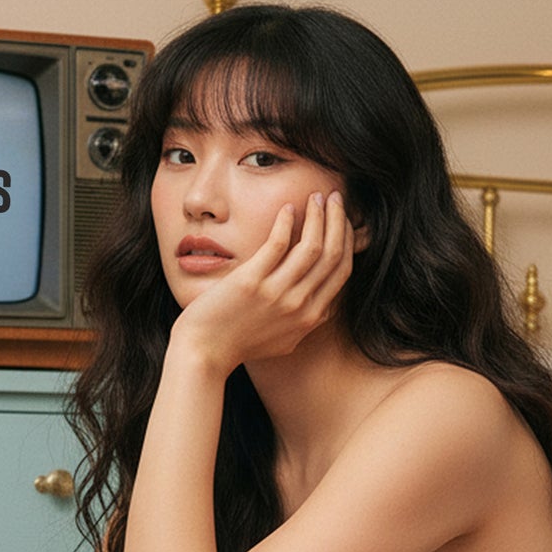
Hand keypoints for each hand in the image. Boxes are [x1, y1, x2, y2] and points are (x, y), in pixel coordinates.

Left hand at [169, 191, 355, 375]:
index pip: (341, 271)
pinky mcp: (251, 282)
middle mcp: (299, 306)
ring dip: (318, 215)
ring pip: (312, 246)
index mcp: (310, 318)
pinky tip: (287, 209)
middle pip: (332, 255)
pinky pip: (279, 243)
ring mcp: (276, 294)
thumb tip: (323, 305)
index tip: (342, 222)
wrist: (204, 353)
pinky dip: (286, 222)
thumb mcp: (283, 339)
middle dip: (339, 221)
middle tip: (335, 198)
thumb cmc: (238, 344)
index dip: (347, 241)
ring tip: (315, 197)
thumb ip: (304, 321)